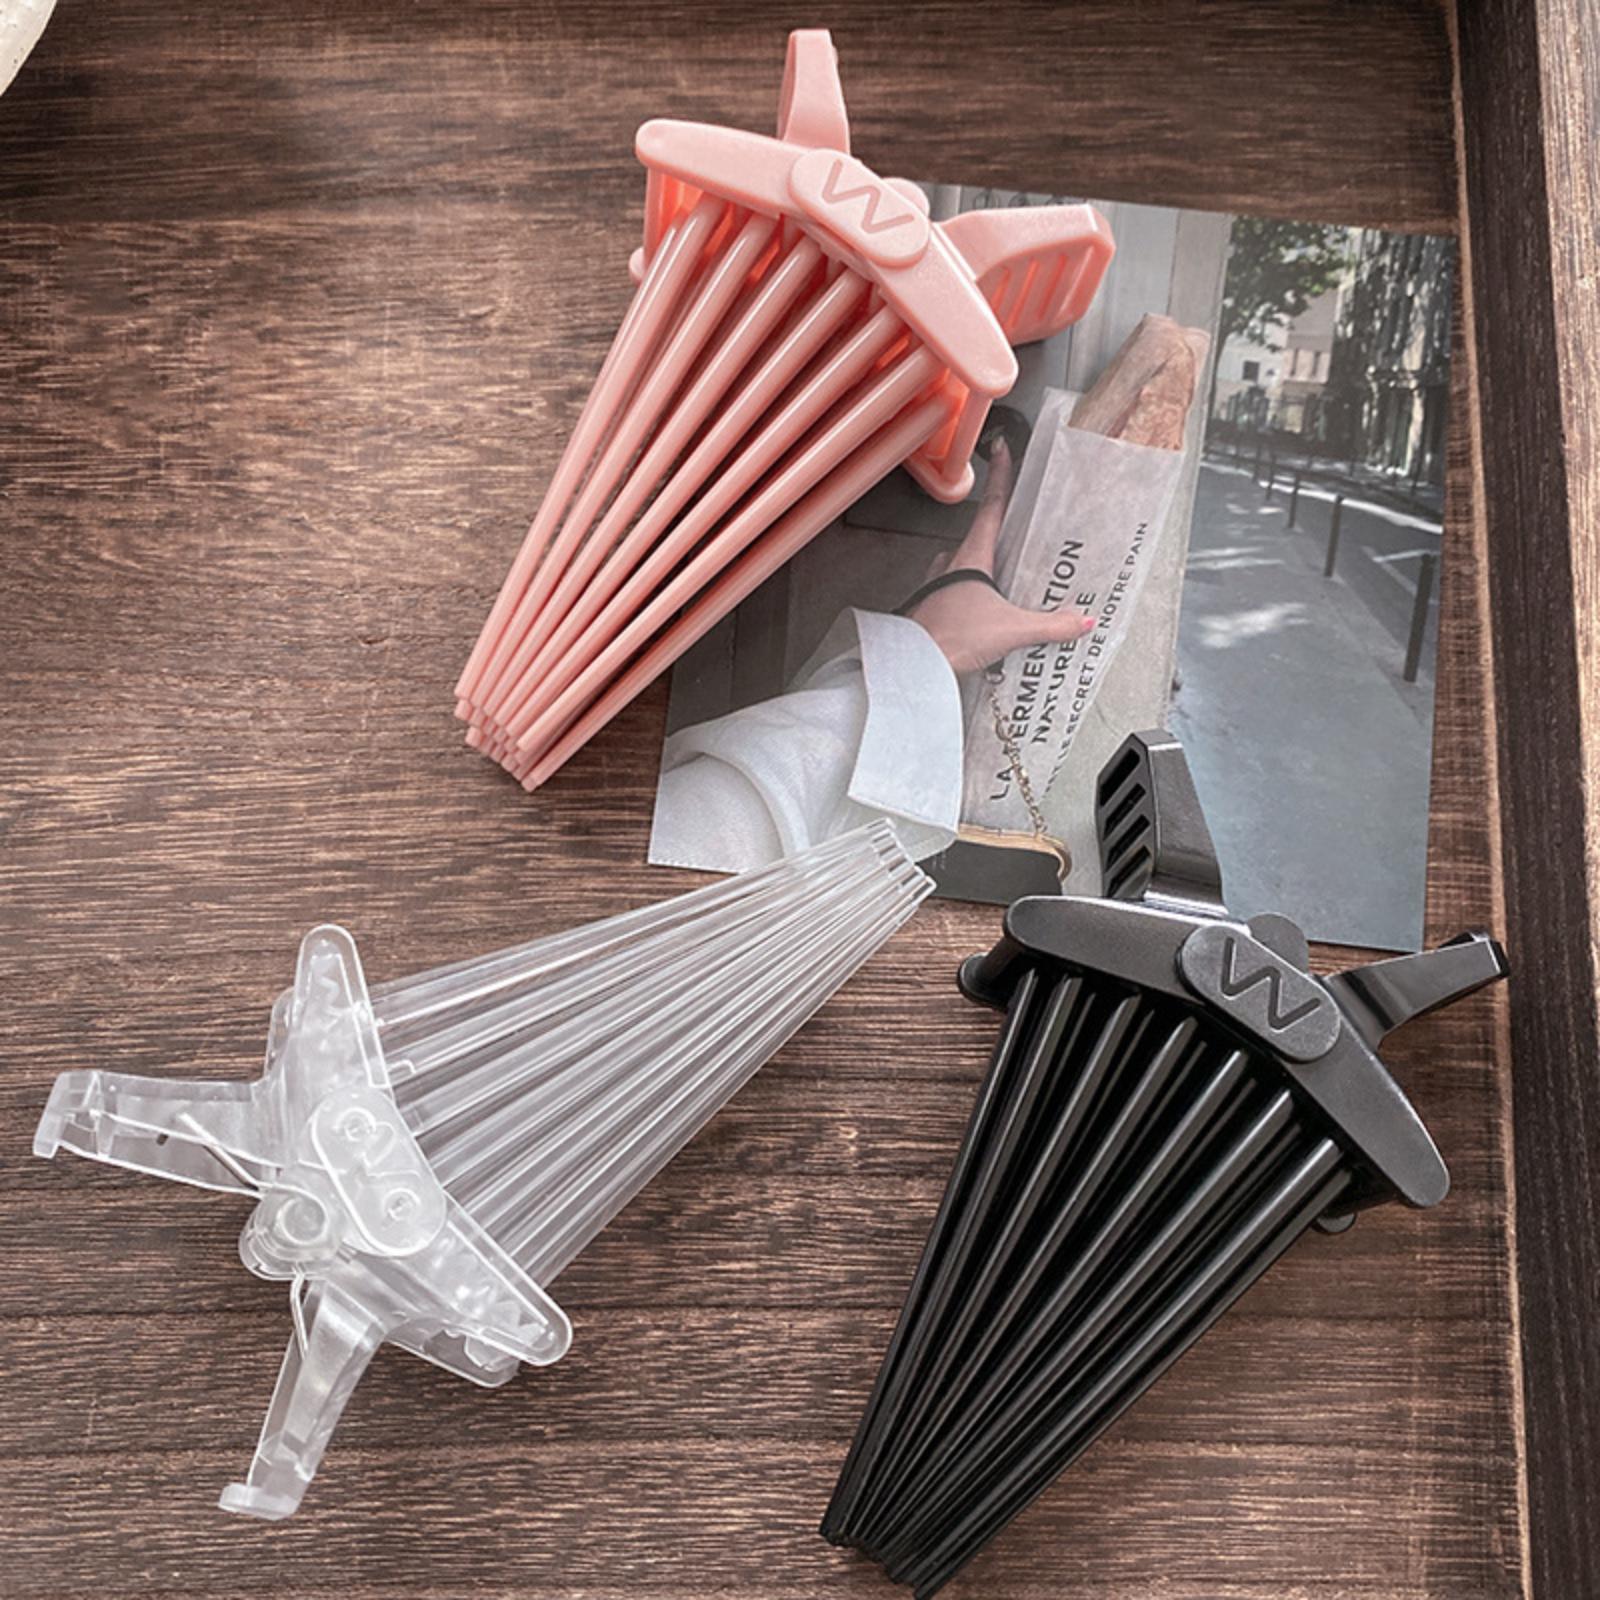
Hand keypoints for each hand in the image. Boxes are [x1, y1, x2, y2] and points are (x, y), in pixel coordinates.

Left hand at [909, 439, 1095, 674]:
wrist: (913, 666)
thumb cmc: (953, 638)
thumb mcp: (1011, 630)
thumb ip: (1050, 625)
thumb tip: (1083, 622)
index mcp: (972, 557)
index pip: (992, 508)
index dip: (1001, 478)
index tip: (1002, 450)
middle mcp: (950, 565)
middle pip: (977, 537)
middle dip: (997, 532)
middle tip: (1017, 531)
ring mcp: (936, 586)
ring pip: (959, 563)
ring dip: (979, 566)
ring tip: (1003, 578)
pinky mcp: (929, 608)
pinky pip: (951, 590)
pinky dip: (966, 593)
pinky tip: (979, 609)